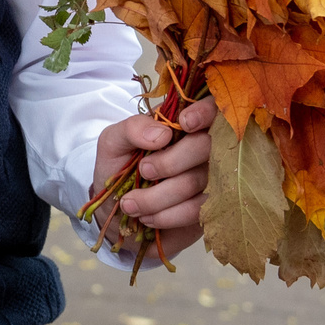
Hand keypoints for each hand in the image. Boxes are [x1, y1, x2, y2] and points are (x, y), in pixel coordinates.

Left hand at [89, 97, 216, 263]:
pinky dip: (169, 214)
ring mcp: (211, 178)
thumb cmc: (118, 169)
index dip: (204, 112)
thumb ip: (132, 128)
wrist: (115, 213)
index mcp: (181, 124)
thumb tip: (163, 134)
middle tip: (143, 171)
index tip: (185, 123)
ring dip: (160, 196)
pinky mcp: (210, 208)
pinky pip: (199, 209)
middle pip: (207, 146)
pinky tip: (148, 217)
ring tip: (131, 203)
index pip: (209, 107)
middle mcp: (203, 148)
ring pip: (199, 181)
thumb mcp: (113, 142)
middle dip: (171, 162)